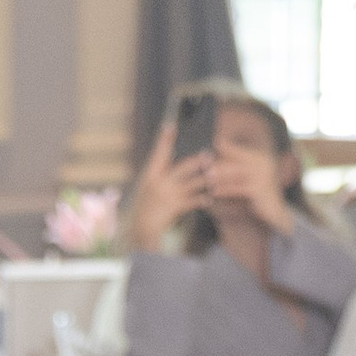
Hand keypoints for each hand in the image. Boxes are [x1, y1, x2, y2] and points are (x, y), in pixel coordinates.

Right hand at [128, 128, 212, 254]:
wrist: (141, 228)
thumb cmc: (145, 205)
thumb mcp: (147, 186)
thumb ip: (159, 173)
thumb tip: (171, 156)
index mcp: (150, 175)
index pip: (158, 153)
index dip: (165, 140)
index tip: (171, 126)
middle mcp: (159, 183)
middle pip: (181, 169)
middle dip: (195, 162)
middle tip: (208, 155)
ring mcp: (168, 196)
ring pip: (190, 185)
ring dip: (204, 180)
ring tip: (215, 176)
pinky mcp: (174, 208)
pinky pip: (192, 202)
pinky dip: (201, 200)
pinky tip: (210, 198)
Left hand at [205, 133, 293, 235]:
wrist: (277, 211)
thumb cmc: (259, 194)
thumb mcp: (249, 178)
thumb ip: (236, 167)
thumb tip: (217, 159)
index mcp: (260, 156)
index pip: (237, 150)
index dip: (222, 149)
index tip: (205, 152)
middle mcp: (262, 162)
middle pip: (235, 160)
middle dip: (218, 162)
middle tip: (203, 164)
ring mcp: (262, 175)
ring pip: (235, 173)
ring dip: (220, 176)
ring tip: (206, 178)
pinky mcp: (259, 189)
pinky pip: (237, 188)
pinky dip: (225, 189)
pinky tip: (214, 192)